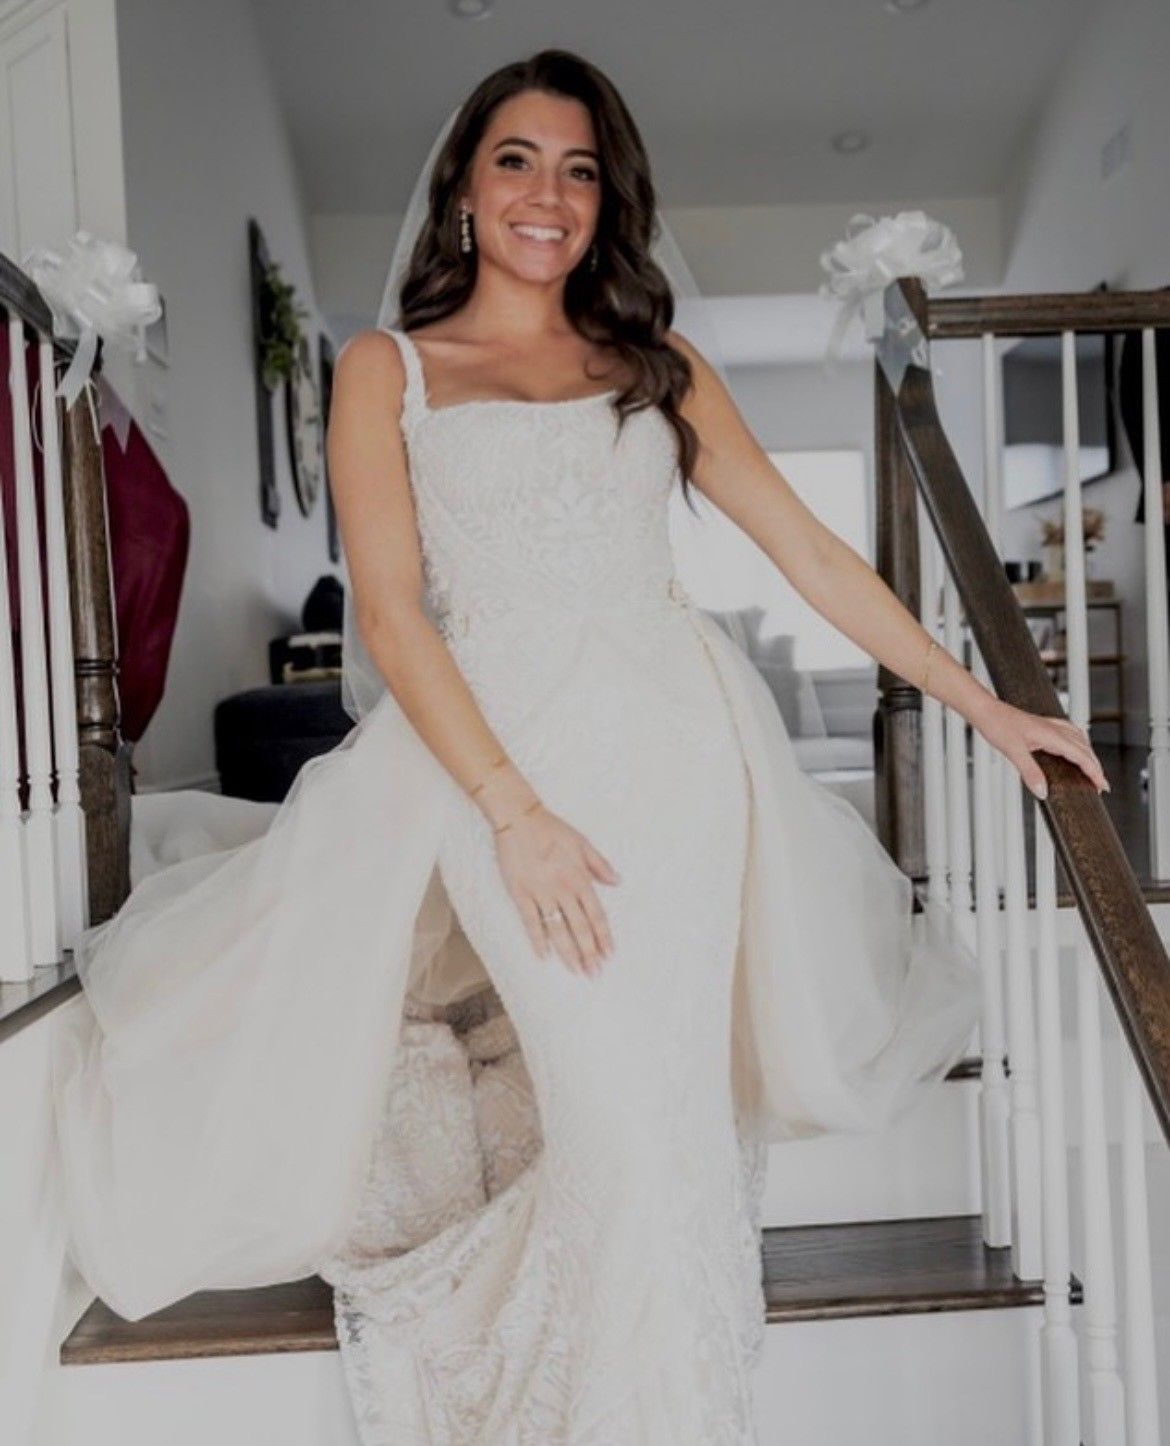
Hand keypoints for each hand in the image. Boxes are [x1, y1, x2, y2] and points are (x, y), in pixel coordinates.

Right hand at [493, 804, 619, 975]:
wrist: (519, 819)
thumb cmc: (552, 829)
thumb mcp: (583, 843)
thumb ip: (601, 865)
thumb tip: (618, 882)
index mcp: (580, 878)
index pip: (596, 914)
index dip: (603, 936)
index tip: (609, 954)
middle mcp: (563, 889)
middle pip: (580, 927)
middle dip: (589, 952)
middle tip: (595, 973)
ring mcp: (541, 893)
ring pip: (558, 929)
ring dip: (568, 952)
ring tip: (576, 970)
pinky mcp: (520, 893)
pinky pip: (531, 921)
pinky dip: (538, 940)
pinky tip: (544, 956)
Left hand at [972, 697, 1109, 799]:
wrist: (985, 710)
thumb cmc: (997, 725)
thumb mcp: (1013, 752)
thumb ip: (1030, 772)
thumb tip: (1043, 792)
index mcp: (1052, 735)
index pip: (1082, 756)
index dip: (1095, 772)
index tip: (1103, 786)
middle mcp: (1054, 728)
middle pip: (1085, 748)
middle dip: (1095, 766)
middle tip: (1100, 784)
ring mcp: (1049, 725)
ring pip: (1079, 739)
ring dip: (1088, 754)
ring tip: (1091, 769)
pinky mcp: (1042, 725)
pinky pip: (1069, 733)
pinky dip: (1078, 743)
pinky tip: (1072, 747)